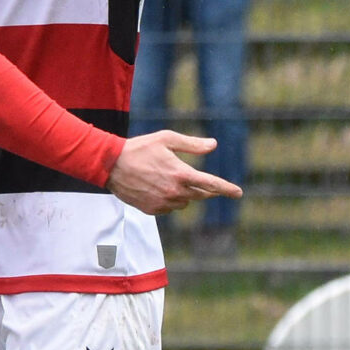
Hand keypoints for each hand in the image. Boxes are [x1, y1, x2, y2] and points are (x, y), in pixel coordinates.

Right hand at [107, 130, 242, 214]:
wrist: (111, 165)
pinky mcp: (152, 210)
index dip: (227, 189)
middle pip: (200, 195)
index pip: (211, 184)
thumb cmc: (139, 148)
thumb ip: (192, 144)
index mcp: (181, 173)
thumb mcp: (166, 139)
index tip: (239, 193)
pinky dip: (169, 200)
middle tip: (198, 180)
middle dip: (204, 189)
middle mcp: (175, 191)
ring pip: (184, 202)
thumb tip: (213, 145)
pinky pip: (169, 208)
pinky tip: (157, 188)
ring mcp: (163, 203)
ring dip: (184, 194)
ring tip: (168, 179)